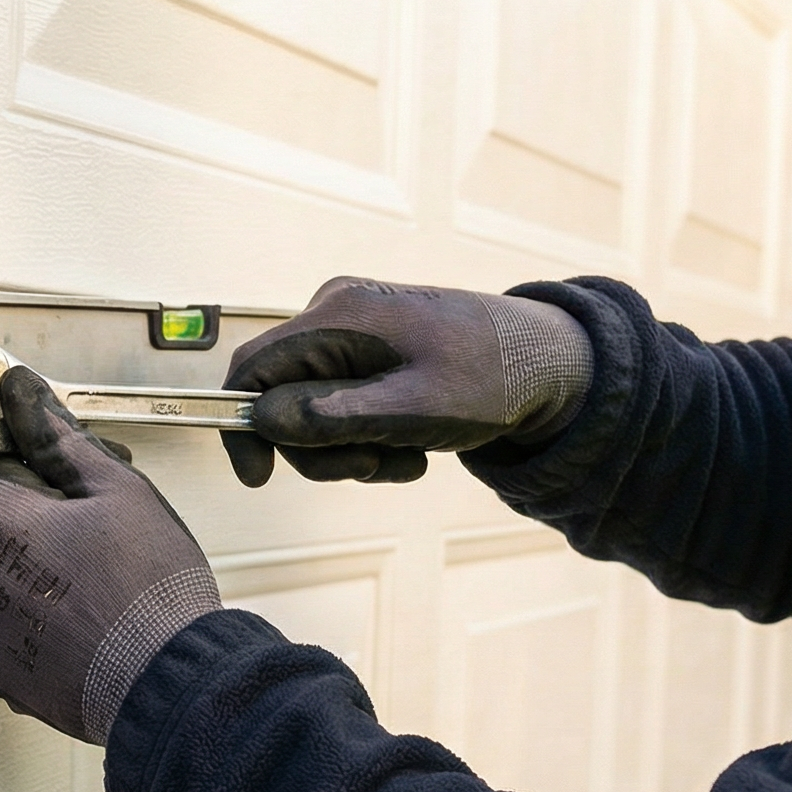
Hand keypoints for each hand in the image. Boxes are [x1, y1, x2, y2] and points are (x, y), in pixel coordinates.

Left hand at [0, 368, 220, 744]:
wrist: (167, 681)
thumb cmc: (150, 591)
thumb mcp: (118, 489)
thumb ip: (59, 437)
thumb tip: (21, 393)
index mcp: (1, 519)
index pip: (1, 466)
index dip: (48, 469)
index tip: (82, 484)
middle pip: (2, 524)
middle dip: (46, 521)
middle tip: (106, 535)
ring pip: (6, 579)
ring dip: (41, 573)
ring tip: (102, 585)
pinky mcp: (2, 673)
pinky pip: (12, 630)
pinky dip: (41, 623)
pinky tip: (87, 622)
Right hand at [221, 277, 591, 485]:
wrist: (548, 362)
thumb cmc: (490, 378)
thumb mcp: (414, 409)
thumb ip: (336, 416)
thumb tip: (264, 419)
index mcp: (339, 314)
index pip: (253, 367)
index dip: (243, 426)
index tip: (259, 478)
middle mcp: (336, 313)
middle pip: (283, 396)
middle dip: (320, 448)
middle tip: (372, 468)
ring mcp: (352, 331)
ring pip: (313, 409)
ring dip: (351, 449)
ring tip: (406, 459)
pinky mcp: (370, 351)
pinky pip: (342, 404)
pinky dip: (368, 436)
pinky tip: (413, 447)